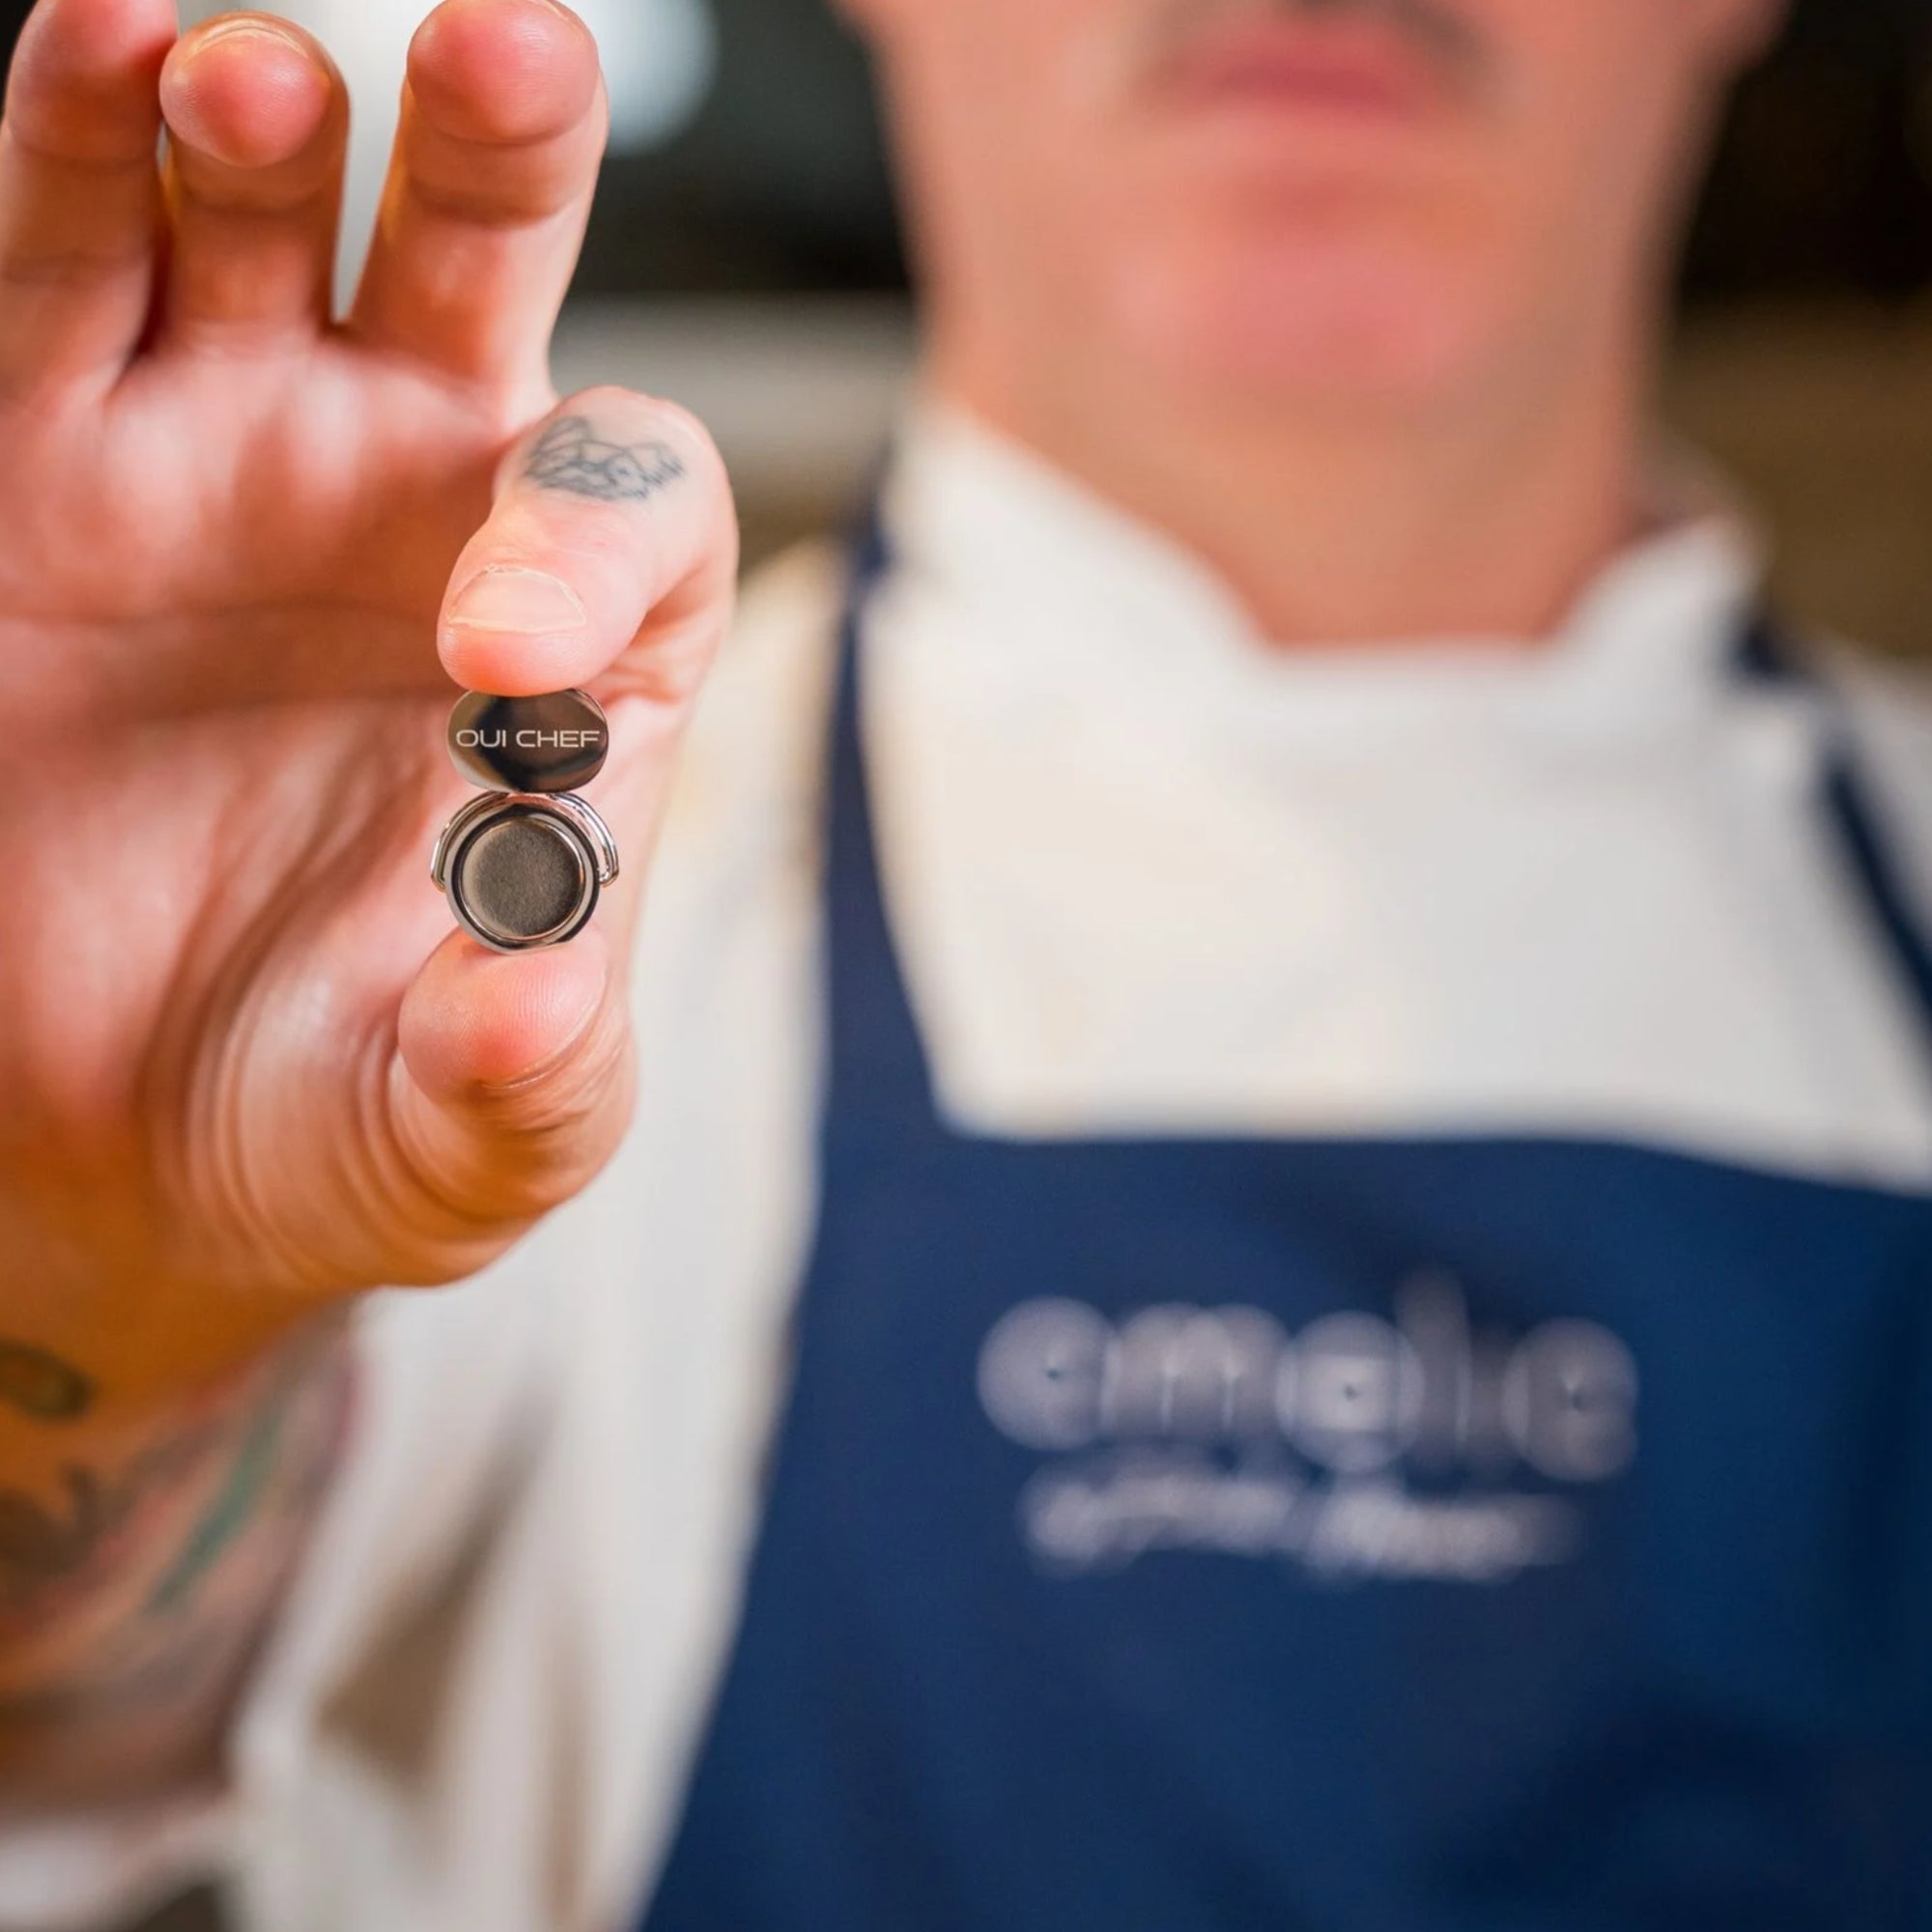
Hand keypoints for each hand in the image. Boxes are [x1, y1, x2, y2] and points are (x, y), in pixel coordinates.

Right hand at [0, 0, 736, 1401]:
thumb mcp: (466, 1135)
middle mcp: (415, 514)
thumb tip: (530, 1006)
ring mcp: (228, 464)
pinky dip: (73, 160)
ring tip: (239, 68)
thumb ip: (524, 1072)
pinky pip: (63, 276)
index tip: (496, 658)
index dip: (588, 540)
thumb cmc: (349, 1124)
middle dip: (501, 160)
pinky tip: (95, 46)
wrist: (128, 1154)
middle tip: (513, 46)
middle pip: (490, 282)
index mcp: (573, 657)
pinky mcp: (44, 467)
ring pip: (265, 228)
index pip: (634, 515)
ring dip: (258, 124)